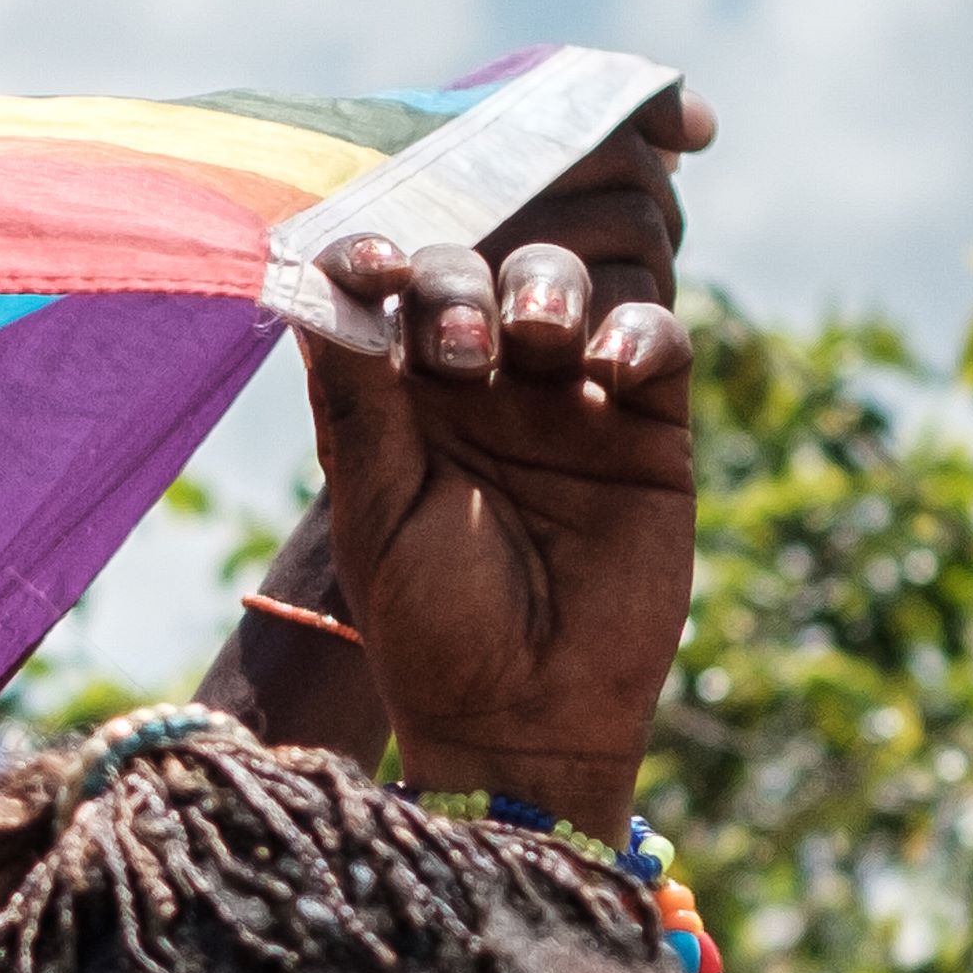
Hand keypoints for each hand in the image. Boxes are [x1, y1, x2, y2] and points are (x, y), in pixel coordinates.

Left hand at [302, 82, 721, 833]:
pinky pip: (654, 339)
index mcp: (398, 396)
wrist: (527, 714)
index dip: (380, 259)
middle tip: (463, 341)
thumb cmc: (433, 624)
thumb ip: (359, 399)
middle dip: (464, 279)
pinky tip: (611, 370)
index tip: (367, 262)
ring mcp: (564, 394)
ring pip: (562, 284)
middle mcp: (479, 381)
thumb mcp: (378, 509)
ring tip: (533, 337)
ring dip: (546, 288)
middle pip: (476, 268)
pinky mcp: (647, 421)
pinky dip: (637, 333)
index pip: (389, 295)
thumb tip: (319, 282)